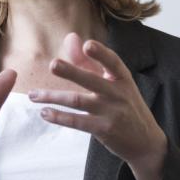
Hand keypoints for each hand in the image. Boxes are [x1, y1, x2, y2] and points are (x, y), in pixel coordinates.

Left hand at [29, 34, 166, 179]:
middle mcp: (118, 93)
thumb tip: (71, 37)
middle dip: (71, 72)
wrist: (146, 142)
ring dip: (53, 97)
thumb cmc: (124, 104)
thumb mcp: (113, 82)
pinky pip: (77, 121)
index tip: (87, 44)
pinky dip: (59, 117)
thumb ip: (89, 61)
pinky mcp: (104, 130)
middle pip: (91, 80)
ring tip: (33, 94)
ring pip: (77, 101)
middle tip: (52, 64)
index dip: (101, 53)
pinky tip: (44, 112)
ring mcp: (111, 112)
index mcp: (122, 78)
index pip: (113, 62)